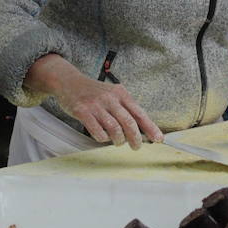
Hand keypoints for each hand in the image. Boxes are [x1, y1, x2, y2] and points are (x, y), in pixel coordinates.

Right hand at [24, 54, 162, 148]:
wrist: (69, 81)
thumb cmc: (93, 91)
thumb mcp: (112, 93)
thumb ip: (124, 108)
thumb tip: (140, 128)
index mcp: (121, 93)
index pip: (139, 113)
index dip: (150, 127)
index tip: (158, 138)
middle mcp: (110, 98)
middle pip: (129, 122)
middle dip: (136, 138)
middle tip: (137, 146)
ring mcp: (96, 105)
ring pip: (114, 128)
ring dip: (119, 140)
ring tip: (118, 142)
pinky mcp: (82, 111)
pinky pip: (97, 130)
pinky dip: (102, 138)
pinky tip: (102, 137)